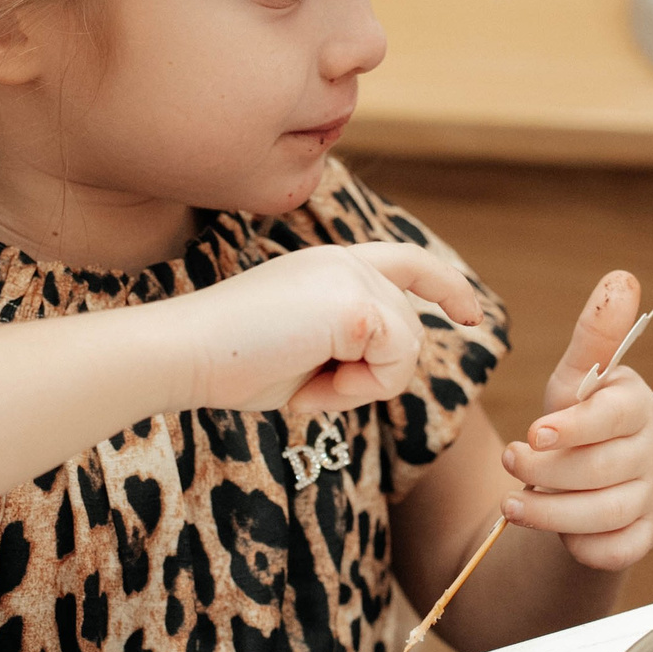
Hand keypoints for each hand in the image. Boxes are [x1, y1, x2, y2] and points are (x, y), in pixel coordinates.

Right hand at [169, 243, 482, 414]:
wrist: (183, 353)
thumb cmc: (227, 362)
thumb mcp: (302, 351)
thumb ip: (347, 347)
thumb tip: (390, 366)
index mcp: (331, 266)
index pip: (406, 265)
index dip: (444, 288)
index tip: (469, 316)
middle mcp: (348, 260)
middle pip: (408, 332)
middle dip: (370, 379)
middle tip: (309, 388)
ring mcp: (354, 277)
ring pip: (406, 351)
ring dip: (361, 387)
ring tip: (305, 382)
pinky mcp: (358, 304)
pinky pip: (396, 364)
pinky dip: (359, 391)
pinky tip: (314, 384)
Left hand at [499, 271, 652, 572]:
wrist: (577, 486)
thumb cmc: (573, 422)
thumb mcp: (573, 380)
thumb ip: (593, 335)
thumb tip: (623, 277)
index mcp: (636, 404)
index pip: (613, 416)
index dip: (574, 428)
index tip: (534, 433)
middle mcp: (652, 450)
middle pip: (601, 470)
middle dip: (547, 472)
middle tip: (511, 463)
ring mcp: (652, 495)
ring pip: (604, 514)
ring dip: (550, 513)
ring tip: (512, 505)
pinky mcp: (644, 535)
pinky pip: (618, 550)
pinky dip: (582, 546)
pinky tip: (558, 535)